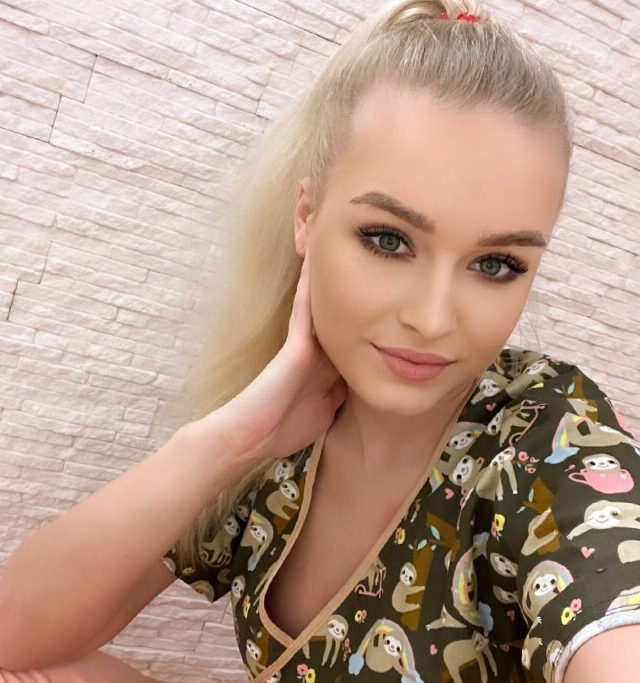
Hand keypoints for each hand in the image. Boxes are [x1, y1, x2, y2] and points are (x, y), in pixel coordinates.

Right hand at [197, 254, 346, 465]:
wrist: (250, 437)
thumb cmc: (282, 428)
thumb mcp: (324, 410)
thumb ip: (338, 392)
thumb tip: (358, 380)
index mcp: (326, 365)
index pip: (349, 335)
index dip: (364, 318)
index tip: (378, 296)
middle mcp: (317, 349)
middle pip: (338, 312)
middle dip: (350, 288)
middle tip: (365, 258)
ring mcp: (305, 343)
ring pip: (321, 304)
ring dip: (327, 278)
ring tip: (335, 246)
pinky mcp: (297, 344)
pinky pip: (306, 308)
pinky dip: (311, 287)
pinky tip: (317, 262)